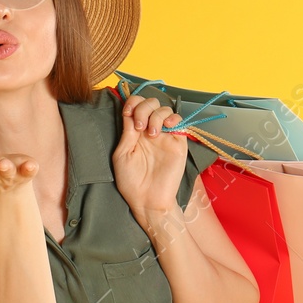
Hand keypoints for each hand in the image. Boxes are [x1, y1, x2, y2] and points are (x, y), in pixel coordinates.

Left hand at [110, 93, 187, 217]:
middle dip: (143, 109)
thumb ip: (127, 132)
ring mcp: (165, 135)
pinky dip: (173, 118)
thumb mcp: (122, 154)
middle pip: (150, 103)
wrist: (148, 199)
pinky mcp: (178, 142)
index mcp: (135, 131)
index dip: (132, 103)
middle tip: (139, 127)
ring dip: (155, 116)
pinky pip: (180, 122)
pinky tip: (166, 127)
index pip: (136, 105)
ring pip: (164, 109)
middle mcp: (150, 130)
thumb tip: (128, 111)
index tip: (128, 113)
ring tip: (151, 134)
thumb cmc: (131, 181)